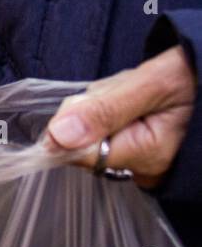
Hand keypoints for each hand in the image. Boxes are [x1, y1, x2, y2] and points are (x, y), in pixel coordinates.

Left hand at [44, 46, 195, 186]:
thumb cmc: (195, 76)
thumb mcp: (153, 83)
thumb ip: (104, 109)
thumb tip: (58, 136)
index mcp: (146, 157)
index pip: (76, 151)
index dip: (75, 119)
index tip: (101, 95)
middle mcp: (142, 169)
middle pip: (81, 142)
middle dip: (93, 109)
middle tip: (128, 91)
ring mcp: (141, 163)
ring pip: (91, 134)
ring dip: (103, 106)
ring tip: (138, 94)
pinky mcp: (138, 152)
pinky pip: (106, 132)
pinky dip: (113, 111)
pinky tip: (137, 102)